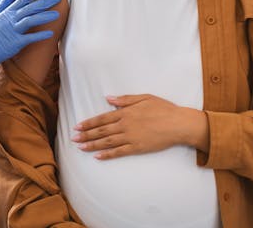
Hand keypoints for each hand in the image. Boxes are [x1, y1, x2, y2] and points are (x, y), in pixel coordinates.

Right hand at [0, 0, 60, 86]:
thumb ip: (7, 19)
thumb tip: (17, 15)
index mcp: (5, 14)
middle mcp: (9, 19)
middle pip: (29, 7)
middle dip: (44, 1)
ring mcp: (11, 30)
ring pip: (30, 20)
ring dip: (44, 16)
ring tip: (58, 14)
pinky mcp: (13, 43)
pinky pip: (29, 38)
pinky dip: (40, 35)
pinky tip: (50, 34)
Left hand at [72, 94, 208, 159]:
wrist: (179, 123)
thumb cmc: (163, 108)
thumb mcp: (144, 97)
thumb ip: (124, 99)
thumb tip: (108, 98)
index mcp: (125, 112)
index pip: (102, 118)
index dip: (88, 123)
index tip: (77, 127)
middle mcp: (125, 125)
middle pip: (101, 131)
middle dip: (86, 135)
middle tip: (73, 138)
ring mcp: (131, 137)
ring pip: (107, 142)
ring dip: (92, 145)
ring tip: (81, 147)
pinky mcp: (138, 148)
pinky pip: (119, 152)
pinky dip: (107, 154)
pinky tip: (98, 156)